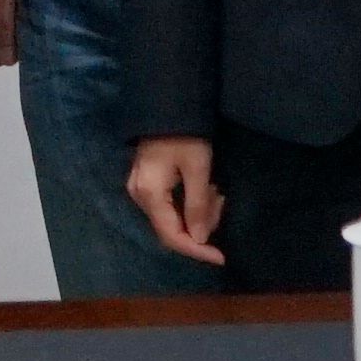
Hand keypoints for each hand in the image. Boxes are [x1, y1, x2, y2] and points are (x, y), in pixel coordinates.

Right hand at [122, 136, 224, 267]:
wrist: (168, 103)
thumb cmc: (185, 135)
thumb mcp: (198, 170)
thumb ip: (198, 207)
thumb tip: (200, 239)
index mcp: (149, 195)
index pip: (173, 236)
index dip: (198, 250)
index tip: (222, 257)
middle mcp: (139, 196)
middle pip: (172, 228)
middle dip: (201, 224)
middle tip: (221, 201)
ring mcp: (140, 188)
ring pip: (172, 216)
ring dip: (198, 210)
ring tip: (216, 191)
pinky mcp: (147, 181)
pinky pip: (169, 203)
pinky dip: (189, 202)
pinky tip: (205, 189)